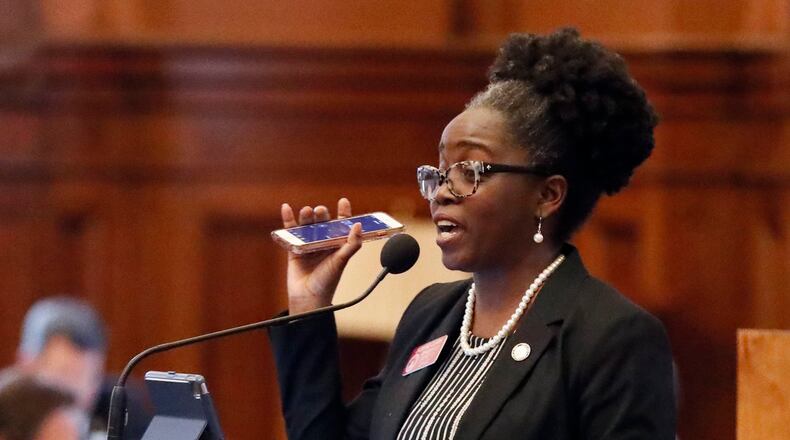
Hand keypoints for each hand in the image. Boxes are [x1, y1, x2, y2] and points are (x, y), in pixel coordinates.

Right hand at [281, 198, 362, 313]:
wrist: (308, 298)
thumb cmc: (327, 281)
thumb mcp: (342, 261)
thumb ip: (352, 244)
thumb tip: (358, 225)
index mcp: (337, 244)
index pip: (341, 225)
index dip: (343, 212)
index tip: (343, 201)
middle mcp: (323, 242)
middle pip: (323, 222)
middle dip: (322, 214)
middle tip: (321, 212)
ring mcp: (308, 244)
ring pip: (307, 224)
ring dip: (307, 216)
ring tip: (307, 212)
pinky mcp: (294, 248)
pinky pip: (291, 231)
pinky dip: (288, 219)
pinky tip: (286, 208)